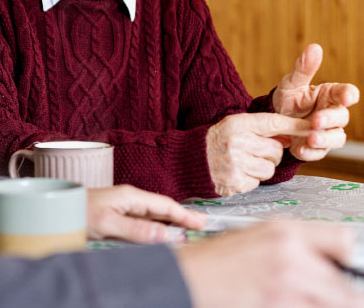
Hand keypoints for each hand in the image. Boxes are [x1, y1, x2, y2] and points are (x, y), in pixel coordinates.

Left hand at [86, 184, 205, 243]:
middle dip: (180, 217)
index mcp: (130, 196)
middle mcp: (128, 199)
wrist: (57, 208)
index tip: (200, 222)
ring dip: (169, 222)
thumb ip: (137, 230)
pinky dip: (155, 226)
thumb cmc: (78, 212)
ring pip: (152, 215)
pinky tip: (160, 233)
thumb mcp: (109, 224)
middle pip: (161, 209)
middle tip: (200, 226)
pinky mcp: (116, 214)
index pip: (163, 205)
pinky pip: (142, 220)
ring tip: (185, 230)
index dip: (183, 214)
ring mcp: (122, 206)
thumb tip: (166, 236)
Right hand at [176, 221, 363, 307]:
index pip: (343, 240)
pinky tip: (280, 305)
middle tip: (312, 297)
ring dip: (320, 306)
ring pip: (336, 304)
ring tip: (296, 301)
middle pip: (344, 286)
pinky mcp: (280, 305)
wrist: (185, 279)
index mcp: (283, 230)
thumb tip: (326, 264)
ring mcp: (287, 284)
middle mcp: (290, 254)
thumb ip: (292, 247)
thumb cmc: (213, 261)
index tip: (341, 273)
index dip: (345, 260)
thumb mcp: (254, 238)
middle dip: (336, 298)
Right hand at [206, 113, 310, 196]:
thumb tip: (290, 136)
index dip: (294, 126)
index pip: (273, 122)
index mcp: (237, 124)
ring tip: (243, 163)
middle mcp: (237, 142)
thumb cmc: (215, 141)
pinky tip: (236, 173)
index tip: (311, 127)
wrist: (187, 160)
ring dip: (261, 168)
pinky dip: (250, 180)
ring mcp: (236, 163)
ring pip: (270, 169)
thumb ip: (260, 129)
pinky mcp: (235, 182)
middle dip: (270, 154)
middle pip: (276, 150)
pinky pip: (258, 182)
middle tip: (253, 152)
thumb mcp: (233, 126)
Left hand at [272, 43, 358, 160]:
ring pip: (336, 138)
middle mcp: (332, 114)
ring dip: (324, 139)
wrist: (274, 121)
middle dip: (330, 119)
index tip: (347, 96)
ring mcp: (326, 132)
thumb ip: (303, 68)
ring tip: (310, 137)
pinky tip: (300, 149)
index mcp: (329, 95)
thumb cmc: (289, 99)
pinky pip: (319, 152)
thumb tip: (314, 47)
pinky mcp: (316, 148)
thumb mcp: (291, 83)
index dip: (348, 94)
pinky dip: (310, 152)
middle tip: (315, 120)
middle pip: (341, 117)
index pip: (346, 93)